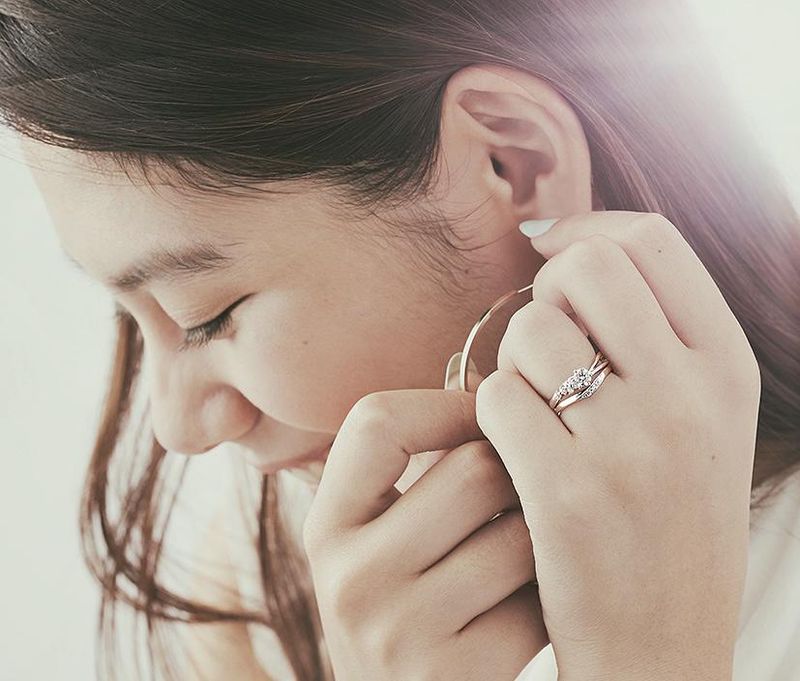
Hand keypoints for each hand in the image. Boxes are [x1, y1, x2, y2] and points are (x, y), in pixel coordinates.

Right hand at [302, 369, 548, 680]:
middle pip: (472, 469)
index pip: (377, 420)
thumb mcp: (382, 541)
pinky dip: (554, 595)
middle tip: (527, 494)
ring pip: (521, 533)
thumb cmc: (408, 609)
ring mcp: (396, 631)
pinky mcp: (452, 675)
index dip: (447, 404)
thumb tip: (497, 385)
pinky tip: (539, 605)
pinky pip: (539, 600)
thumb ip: (420, 467)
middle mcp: (349, 577)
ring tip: (533, 552)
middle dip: (516, 476)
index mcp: (327, 527)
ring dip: (544, 537)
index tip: (488, 416)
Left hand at [475, 211, 759, 680]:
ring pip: (531, 329)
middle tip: (542, 342)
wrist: (663, 648)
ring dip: (512, 359)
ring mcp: (633, 444)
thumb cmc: (667, 525)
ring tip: (530, 407)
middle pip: (588, 269)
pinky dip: (491, 414)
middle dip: (546, 292)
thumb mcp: (698, 422)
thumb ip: (655, 337)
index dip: (587, 229)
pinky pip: (497, 398)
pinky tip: (512, 451)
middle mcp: (689, 396)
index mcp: (727, 369)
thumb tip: (570, 249)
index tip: (548, 245)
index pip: (652, 242)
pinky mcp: (570, 492)